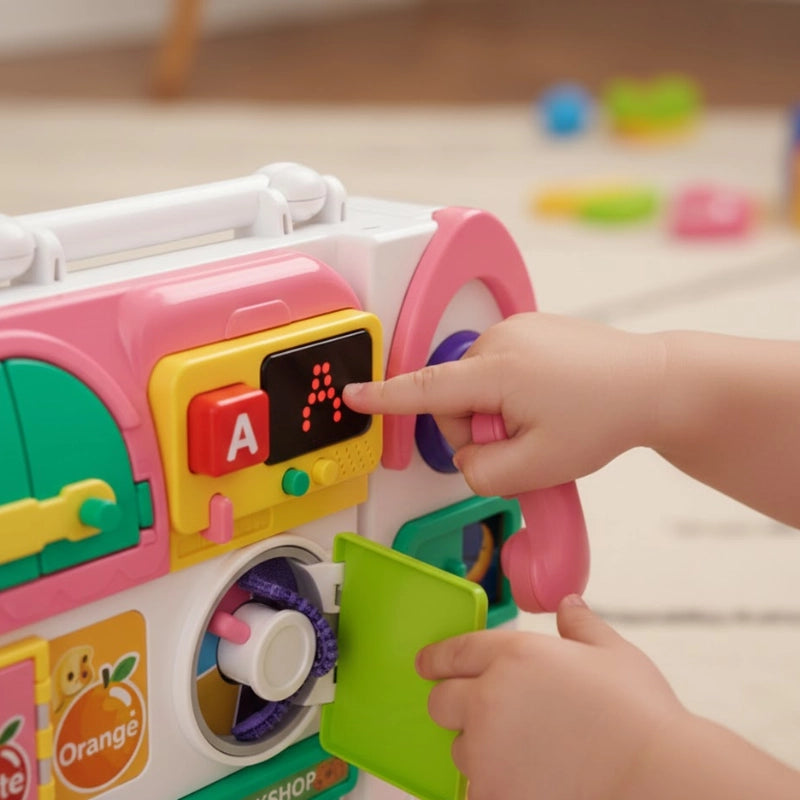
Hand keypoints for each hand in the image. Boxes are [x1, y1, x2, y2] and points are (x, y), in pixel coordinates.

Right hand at [344, 313, 663, 496]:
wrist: (654, 383)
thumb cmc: (605, 417)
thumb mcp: (539, 467)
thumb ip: (483, 474)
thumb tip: (465, 460)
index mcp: (496, 370)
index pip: (424, 389)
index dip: (383, 396)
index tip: (352, 395)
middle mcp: (500, 340)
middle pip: (454, 399)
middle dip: (479, 431)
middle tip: (526, 444)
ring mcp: (517, 330)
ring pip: (476, 386)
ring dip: (498, 413)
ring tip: (545, 420)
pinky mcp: (531, 329)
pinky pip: (499, 369)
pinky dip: (513, 393)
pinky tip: (549, 401)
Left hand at [416, 595, 685, 799]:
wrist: (654, 779)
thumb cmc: (639, 715)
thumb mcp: (614, 654)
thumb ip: (581, 625)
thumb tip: (569, 605)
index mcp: (514, 655)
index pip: (454, 651)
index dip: (436, 658)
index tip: (427, 664)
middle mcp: (489, 699)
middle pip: (440, 700)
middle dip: (452, 701)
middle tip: (477, 710)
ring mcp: (487, 751)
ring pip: (459, 748)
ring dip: (476, 745)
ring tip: (516, 751)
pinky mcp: (493, 794)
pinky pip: (476, 787)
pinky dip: (492, 783)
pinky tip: (523, 779)